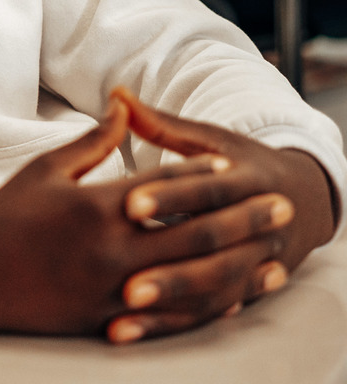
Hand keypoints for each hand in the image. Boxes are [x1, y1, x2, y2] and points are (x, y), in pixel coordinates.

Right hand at [0, 90, 335, 340]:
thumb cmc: (7, 212)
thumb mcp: (47, 167)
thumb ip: (93, 140)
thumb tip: (123, 105)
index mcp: (95, 207)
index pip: (162, 189)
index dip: (201, 177)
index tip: (233, 170)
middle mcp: (110, 250)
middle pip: (191, 233)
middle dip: (241, 220)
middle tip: (279, 208)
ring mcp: (110, 289)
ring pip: (191, 280)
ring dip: (237, 267)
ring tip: (271, 258)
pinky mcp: (106, 318)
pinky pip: (169, 316)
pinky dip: (204, 306)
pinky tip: (228, 299)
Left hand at [108, 87, 336, 342]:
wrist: (304, 197)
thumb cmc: (239, 161)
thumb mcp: (209, 138)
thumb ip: (161, 123)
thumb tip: (116, 92)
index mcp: (246, 179)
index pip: (205, 189)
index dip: (169, 195)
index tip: (128, 202)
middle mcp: (257, 224)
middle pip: (210, 246)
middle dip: (169, 262)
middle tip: (124, 276)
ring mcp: (257, 261)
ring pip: (214, 286)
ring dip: (171, 298)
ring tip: (125, 306)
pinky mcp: (247, 289)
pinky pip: (211, 310)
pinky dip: (175, 320)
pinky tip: (138, 328)